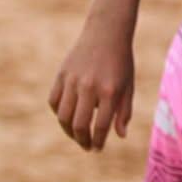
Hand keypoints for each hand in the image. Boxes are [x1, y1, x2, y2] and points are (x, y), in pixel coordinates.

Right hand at [49, 19, 134, 150]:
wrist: (107, 32)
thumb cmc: (121, 60)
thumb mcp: (128, 84)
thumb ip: (124, 110)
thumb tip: (119, 135)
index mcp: (110, 90)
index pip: (100, 126)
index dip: (98, 142)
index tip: (98, 148)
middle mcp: (90, 87)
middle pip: (79, 125)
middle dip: (82, 141)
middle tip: (86, 146)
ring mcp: (73, 80)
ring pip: (62, 116)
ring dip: (68, 131)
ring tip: (77, 134)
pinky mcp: (61, 74)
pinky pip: (53, 101)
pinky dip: (58, 113)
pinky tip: (68, 116)